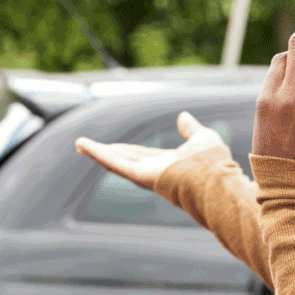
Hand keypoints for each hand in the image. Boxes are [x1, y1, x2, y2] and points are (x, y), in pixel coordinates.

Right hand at [75, 111, 227, 189]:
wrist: (214, 178)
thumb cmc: (214, 163)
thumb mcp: (202, 138)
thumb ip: (190, 129)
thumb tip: (183, 116)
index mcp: (168, 164)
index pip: (142, 155)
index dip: (125, 150)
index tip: (112, 146)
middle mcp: (154, 171)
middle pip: (124, 159)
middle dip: (106, 152)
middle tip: (86, 147)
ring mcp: (145, 174)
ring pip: (116, 161)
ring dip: (96, 153)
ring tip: (79, 145)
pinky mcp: (139, 176)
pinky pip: (115, 164)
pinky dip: (98, 154)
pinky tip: (84, 146)